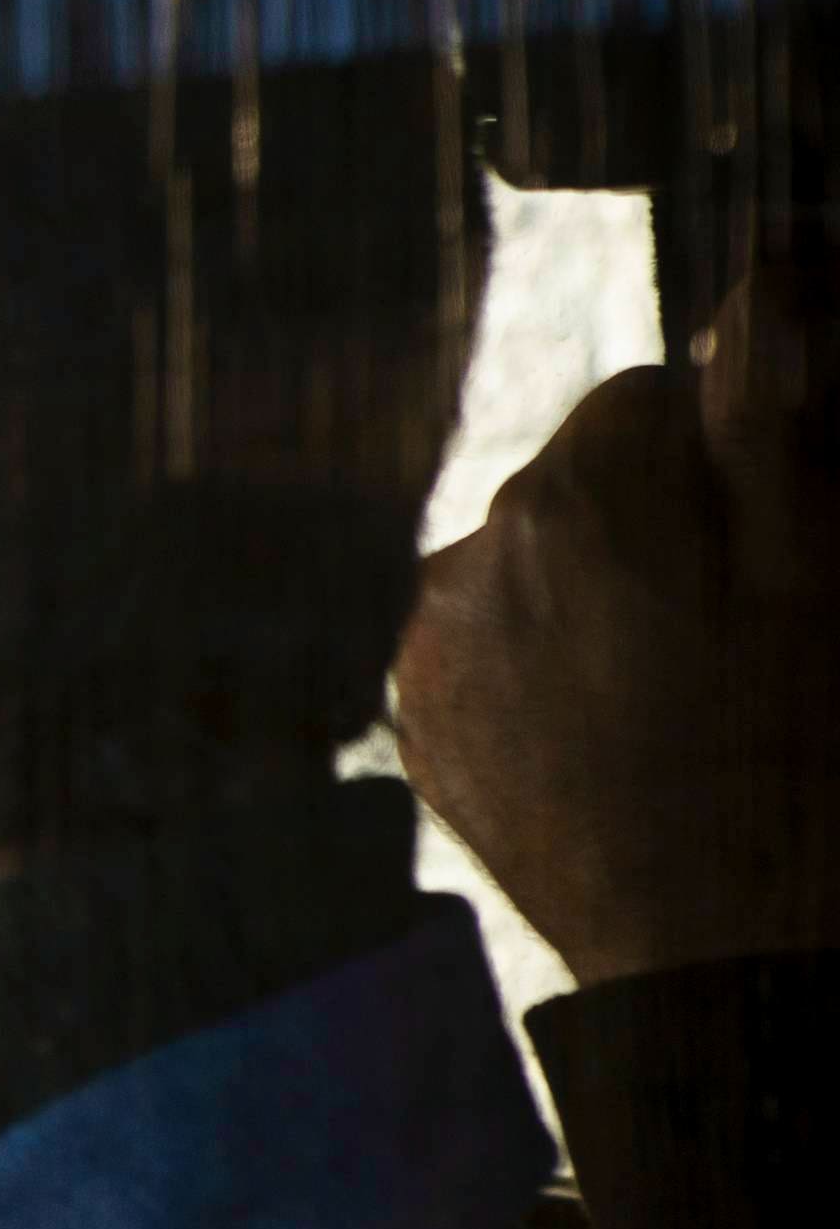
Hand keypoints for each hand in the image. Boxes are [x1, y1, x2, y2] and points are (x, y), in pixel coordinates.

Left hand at [393, 254, 839, 985]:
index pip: (651, 397)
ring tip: (679, 690)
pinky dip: (548, 671)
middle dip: (655, 523)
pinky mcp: (428, 726)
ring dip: (598, 598)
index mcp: (583, 491)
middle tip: (736, 622)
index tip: (771, 523)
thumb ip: (777, 395)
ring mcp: (439, 648)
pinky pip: (491, 653)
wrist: (732, 950)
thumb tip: (765, 278)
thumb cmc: (807, 749)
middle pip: (581, 483)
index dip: (727, 454)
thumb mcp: (827, 549)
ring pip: (532, 568)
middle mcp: (478, 553)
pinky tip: (620, 735)